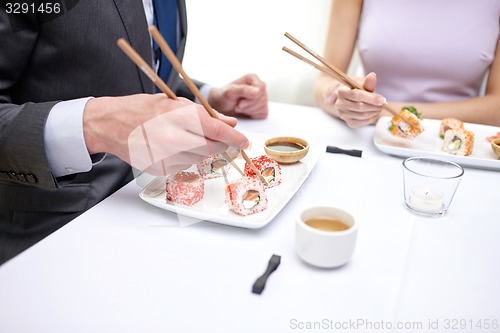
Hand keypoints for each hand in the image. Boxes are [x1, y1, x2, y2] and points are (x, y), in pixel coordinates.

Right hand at [83, 94, 248, 174]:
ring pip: (200, 158)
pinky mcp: (160, 170)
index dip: (235, 138)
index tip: (244, 141)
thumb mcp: (174, 103)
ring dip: (201, 150)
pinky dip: (186, 158)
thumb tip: (230, 124)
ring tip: (184, 137)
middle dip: (220, 144)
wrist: (110, 124)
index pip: (217, 131)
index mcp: (178, 116)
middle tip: (220, 138)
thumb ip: (205, 114)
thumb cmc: (142, 109)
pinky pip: (185, 166)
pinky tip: (172, 147)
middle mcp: (173, 138)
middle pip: (212, 148)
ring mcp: (166, 157)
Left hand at [208, 74, 268, 118]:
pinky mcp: (263, 107)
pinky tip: (245, 111)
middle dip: (248, 106)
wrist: (221, 106)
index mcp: (253, 78)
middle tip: (237, 105)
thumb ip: (243, 90)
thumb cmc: (224, 97)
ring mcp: (262, 97)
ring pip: (263, 107)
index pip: (260, 89)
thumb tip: (257, 91)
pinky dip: (253, 115)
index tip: (240, 102)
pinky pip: (263, 113)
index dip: (251, 98)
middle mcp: (259, 86)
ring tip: (239, 107)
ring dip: (249, 111)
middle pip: (262, 99)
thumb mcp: (230, 92)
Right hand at [332, 72, 385, 127]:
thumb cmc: (355, 90)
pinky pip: (363, 122)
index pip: (356, 95)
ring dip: (374, 112)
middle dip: (374, 106)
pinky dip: (372, 118)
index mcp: (341, 92)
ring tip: (379, 107)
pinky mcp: (349, 122)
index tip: (382, 99)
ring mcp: (343, 115)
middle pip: (360, 107)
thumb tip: (372, 76)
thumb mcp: (360, 83)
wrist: (347, 100)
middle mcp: (339, 104)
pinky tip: (374, 113)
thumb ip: (367, 82)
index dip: (371, 98)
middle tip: (382, 104)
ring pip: (363, 115)